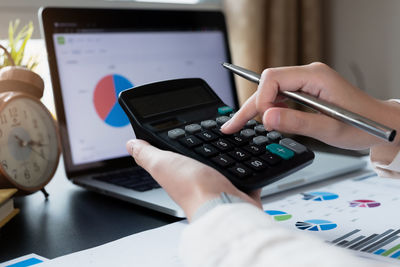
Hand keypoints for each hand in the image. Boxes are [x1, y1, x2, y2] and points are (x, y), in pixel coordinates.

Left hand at [126, 139, 261, 220]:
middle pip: (204, 159)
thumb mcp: (162, 163)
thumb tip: (131, 144)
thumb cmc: (193, 189)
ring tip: (235, 138)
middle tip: (217, 128)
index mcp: (179, 173)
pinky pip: (247, 174)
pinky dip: (251, 165)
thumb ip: (147, 154)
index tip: (187, 126)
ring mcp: (220, 186)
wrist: (224, 206)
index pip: (179, 154)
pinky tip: (254, 155)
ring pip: (226, 166)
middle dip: (211, 146)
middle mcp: (199, 180)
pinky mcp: (240, 189)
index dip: (181, 141)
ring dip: (231, 155)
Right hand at [221, 62, 399, 149]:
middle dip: (249, 106)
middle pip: (268, 84)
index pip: (273, 78)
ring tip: (240, 125)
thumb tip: (266, 117)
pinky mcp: (306, 91)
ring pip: (271, 91)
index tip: (260, 121)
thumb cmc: (362, 126)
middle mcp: (308, 74)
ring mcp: (307, 82)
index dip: (261, 99)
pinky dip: (269, 109)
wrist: (381, 125)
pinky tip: (265, 121)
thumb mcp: (329, 128)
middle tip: (231, 126)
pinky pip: (280, 96)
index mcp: (315, 76)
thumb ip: (297, 121)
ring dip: (256, 108)